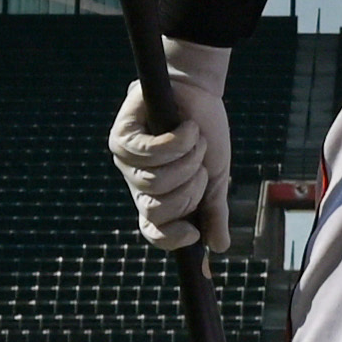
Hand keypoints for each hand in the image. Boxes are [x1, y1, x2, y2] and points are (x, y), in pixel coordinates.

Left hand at [109, 42, 232, 249]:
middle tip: (200, 165)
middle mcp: (139, 185)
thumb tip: (220, 248)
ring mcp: (126, 164)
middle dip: (190, 189)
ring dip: (188, 158)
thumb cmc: (205, 135)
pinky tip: (186, 127)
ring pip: (155, 181)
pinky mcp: (121, 139)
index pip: (154, 232)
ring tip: (194, 138)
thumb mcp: (216, 178)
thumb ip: (214, 212)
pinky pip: (150, 153)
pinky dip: (177, 140)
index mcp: (160, 200)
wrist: (199, 94)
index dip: (172, 238)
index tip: (194, 233)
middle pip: (158, 209)